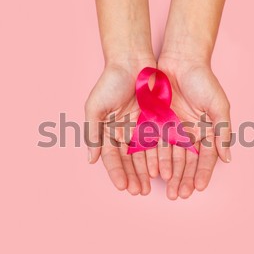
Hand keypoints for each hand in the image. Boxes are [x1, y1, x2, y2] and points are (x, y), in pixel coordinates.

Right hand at [85, 59, 158, 194]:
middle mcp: (125, 133)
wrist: (132, 61)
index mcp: (109, 131)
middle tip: (138, 192)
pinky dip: (160, 156)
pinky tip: (163, 170)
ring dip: (146, 172)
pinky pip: (159, 142)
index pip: (112, 157)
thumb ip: (93, 133)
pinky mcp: (157, 121)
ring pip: (144, 155)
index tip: (122, 187)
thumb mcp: (95, 107)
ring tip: (150, 187)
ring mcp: (141, 128)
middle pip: (129, 160)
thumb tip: (91, 160)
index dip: (117, 173)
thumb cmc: (110, 82)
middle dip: (133, 177)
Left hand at [157, 56, 231, 199]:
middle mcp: (188, 134)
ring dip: (170, 174)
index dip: (202, 173)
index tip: (199, 188)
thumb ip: (222, 132)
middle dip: (183, 179)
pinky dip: (155, 159)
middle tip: (179, 195)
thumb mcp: (218, 106)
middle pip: (186, 162)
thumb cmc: (203, 82)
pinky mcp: (155, 123)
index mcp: (205, 131)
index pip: (205, 158)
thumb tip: (227, 159)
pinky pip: (155, 144)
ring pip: (170, 157)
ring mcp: (172, 129)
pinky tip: (154, 172)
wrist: (181, 61)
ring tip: (167, 189)